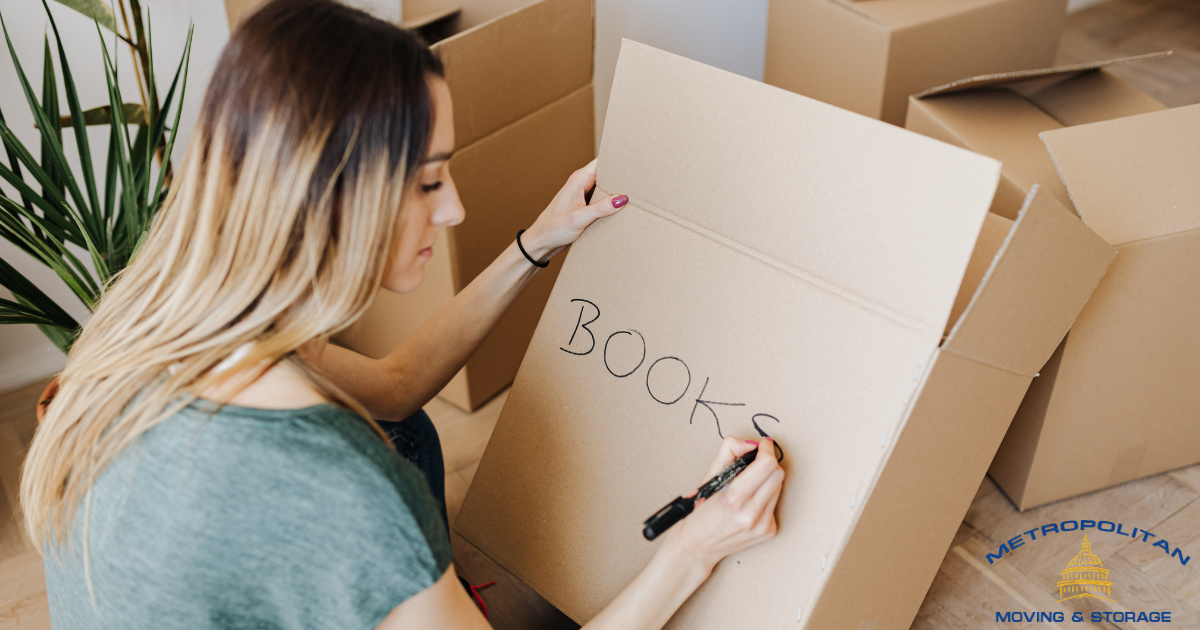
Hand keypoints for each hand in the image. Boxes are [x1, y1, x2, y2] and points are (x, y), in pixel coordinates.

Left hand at [519, 159, 627, 261]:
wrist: (541, 242)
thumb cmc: (553, 228)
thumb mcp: (579, 218)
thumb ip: (601, 208)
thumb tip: (622, 199)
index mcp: (579, 180)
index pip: (602, 162)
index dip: (617, 160)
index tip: (633, 163)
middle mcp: (581, 184)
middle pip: (606, 174)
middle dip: (620, 178)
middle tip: (638, 183)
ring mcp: (583, 195)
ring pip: (605, 188)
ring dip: (616, 192)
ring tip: (633, 195)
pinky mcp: (585, 206)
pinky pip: (601, 200)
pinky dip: (610, 203)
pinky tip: (620, 209)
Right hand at [664, 437, 783, 570]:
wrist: (697, 546)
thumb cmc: (700, 511)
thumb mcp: (709, 477)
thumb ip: (729, 452)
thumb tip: (750, 444)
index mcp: (733, 498)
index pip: (766, 465)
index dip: (766, 450)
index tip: (762, 445)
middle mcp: (750, 514)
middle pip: (777, 475)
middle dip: (768, 463)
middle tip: (757, 460)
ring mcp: (761, 525)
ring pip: (779, 487)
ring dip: (768, 479)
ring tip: (750, 482)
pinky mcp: (768, 532)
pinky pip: (775, 504)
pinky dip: (766, 496)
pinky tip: (751, 501)